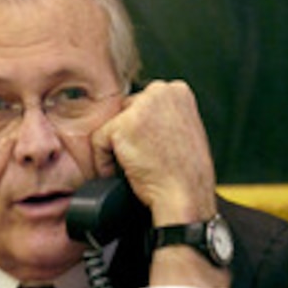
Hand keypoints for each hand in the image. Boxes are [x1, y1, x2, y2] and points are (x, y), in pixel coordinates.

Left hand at [91, 80, 217, 225]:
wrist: (185, 196)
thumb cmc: (188, 173)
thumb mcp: (187, 130)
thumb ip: (167, 116)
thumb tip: (147, 119)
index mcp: (178, 91)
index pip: (147, 103)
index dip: (145, 128)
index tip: (150, 148)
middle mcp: (159, 92)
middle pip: (128, 109)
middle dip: (130, 134)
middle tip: (142, 158)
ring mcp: (140, 107)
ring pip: (114, 124)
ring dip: (118, 146)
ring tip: (133, 166)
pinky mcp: (121, 126)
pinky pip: (98, 141)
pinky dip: (103, 162)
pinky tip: (120, 173)